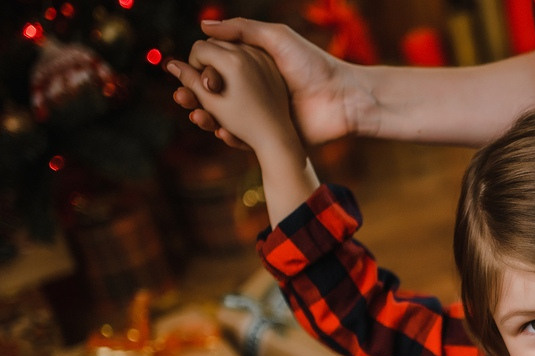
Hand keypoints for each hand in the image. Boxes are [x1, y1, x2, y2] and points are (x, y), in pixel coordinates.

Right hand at [171, 18, 353, 148]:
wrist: (344, 99)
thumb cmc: (313, 64)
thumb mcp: (277, 38)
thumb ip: (242, 30)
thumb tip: (203, 27)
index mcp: (252, 67)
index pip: (216, 69)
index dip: (198, 72)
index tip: (182, 73)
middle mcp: (254, 91)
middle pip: (216, 96)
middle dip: (195, 98)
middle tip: (181, 98)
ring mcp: (262, 115)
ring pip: (226, 119)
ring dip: (207, 118)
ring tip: (197, 116)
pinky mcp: (271, 136)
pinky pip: (245, 140)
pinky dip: (230, 137)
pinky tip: (222, 132)